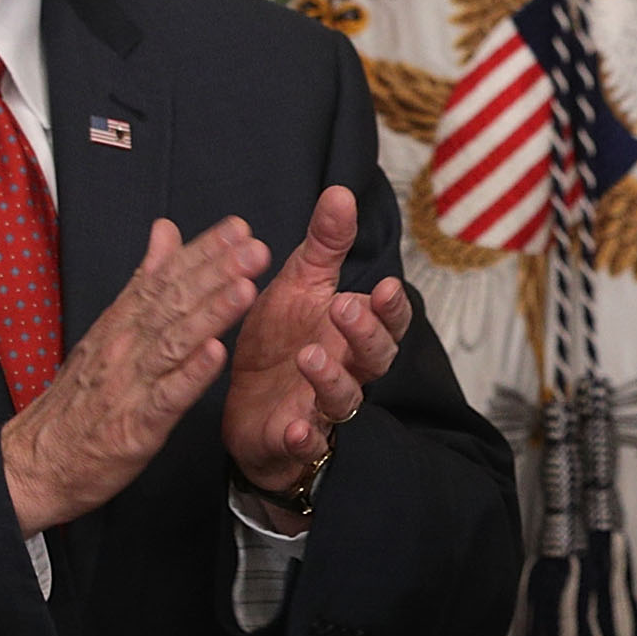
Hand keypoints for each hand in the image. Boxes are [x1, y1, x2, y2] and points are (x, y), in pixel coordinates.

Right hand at [0, 217, 270, 535]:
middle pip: (173, 302)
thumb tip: (167, 231)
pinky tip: (216, 356)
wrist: (39, 459)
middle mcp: (125, 345)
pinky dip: (190, 375)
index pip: (165, 277)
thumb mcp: (111, 328)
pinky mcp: (135, 424)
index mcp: (122, 321)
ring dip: (210, 314)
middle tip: (255, 249)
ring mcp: (130, 384)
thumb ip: (144, 279)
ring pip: (174, 342)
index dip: (203, 252)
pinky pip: (166, 396)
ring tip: (244, 288)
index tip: (239, 227)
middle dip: (216, 273)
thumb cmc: (83, 395)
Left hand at [223, 185, 414, 496]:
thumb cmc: (281, 339)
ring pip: (344, 400)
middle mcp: (347, 370)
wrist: (245, 403)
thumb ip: (325, 245)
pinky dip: (304, 438)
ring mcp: (322, 406)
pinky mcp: (294, 438)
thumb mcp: (299, 285)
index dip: (391, 308)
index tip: (385, 286)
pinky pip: (308, 443)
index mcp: (351, 331)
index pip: (388, 320)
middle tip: (343, 309)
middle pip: (376, 359)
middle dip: (365, 335)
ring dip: (331, 380)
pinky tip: (295, 428)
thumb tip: (340, 192)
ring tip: (308, 357)